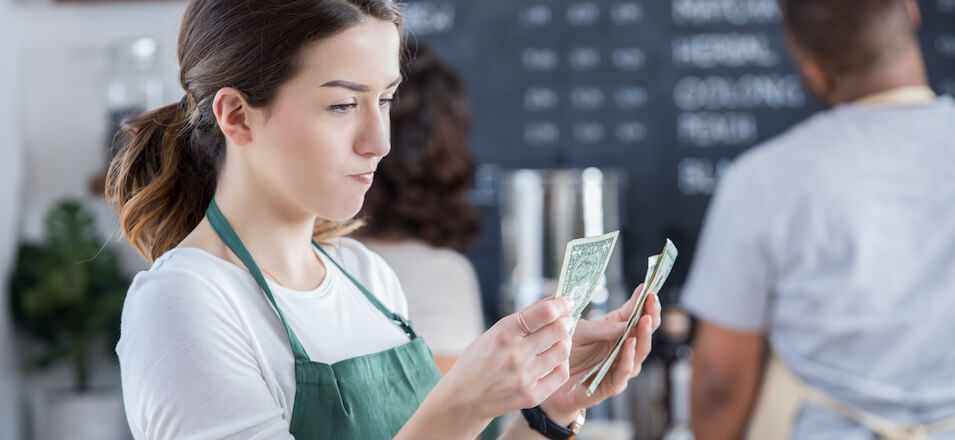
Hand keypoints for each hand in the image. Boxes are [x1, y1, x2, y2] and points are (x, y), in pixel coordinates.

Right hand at [441, 296, 575, 420]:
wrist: (463, 398)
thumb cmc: (478, 360)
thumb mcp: (493, 332)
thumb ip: (524, 317)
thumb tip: (554, 300)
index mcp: (503, 333)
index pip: (544, 313)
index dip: (560, 304)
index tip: (565, 302)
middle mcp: (515, 354)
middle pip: (559, 330)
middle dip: (566, 321)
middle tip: (565, 320)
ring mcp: (524, 377)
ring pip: (563, 351)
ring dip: (564, 341)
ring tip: (558, 341)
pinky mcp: (532, 396)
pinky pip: (561, 374)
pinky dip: (561, 363)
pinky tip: (553, 360)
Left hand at [540, 285, 661, 423]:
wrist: (548, 378)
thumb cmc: (565, 351)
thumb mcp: (579, 332)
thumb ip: (601, 328)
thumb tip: (627, 319)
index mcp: (616, 332)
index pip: (636, 316)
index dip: (645, 303)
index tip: (650, 289)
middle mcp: (622, 349)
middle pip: (644, 333)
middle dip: (651, 316)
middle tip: (653, 300)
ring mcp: (619, 367)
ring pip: (639, 353)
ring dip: (643, 336)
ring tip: (644, 320)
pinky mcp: (611, 384)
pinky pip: (623, 372)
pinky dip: (628, 359)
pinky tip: (629, 344)